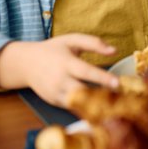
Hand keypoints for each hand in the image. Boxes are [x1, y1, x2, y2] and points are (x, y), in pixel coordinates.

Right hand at [0, 34, 118, 106]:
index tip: (118, 83)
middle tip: (121, 99)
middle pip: (82, 92)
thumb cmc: (54, 49)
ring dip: (95, 106)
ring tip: (115, 107)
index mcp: (66, 63)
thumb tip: (115, 51)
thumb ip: (94, 43)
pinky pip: (73, 108)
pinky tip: (101, 108)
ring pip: (77, 104)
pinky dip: (86, 108)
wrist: (26, 63)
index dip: (102, 78)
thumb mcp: (72, 40)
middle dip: (100, 97)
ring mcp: (56, 93)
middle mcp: (60, 80)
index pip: (86, 72)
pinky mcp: (54, 102)